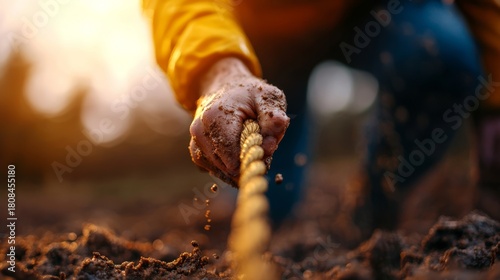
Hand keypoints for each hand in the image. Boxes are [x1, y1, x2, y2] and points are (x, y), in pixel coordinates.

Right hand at [189, 58, 289, 185]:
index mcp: (215, 117)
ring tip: (250, 146)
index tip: (269, 147)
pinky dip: (230, 168)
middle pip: (228, 166)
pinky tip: (239, 154)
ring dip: (240, 165)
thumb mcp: (268, 98)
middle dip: (248, 161)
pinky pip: (215, 170)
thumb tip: (270, 144)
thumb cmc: (250, 94)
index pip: (233, 156)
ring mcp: (196, 142)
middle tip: (261, 146)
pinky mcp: (197, 152)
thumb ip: (274, 119)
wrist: (225, 87)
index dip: (254, 157)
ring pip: (222, 171)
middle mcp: (199, 131)